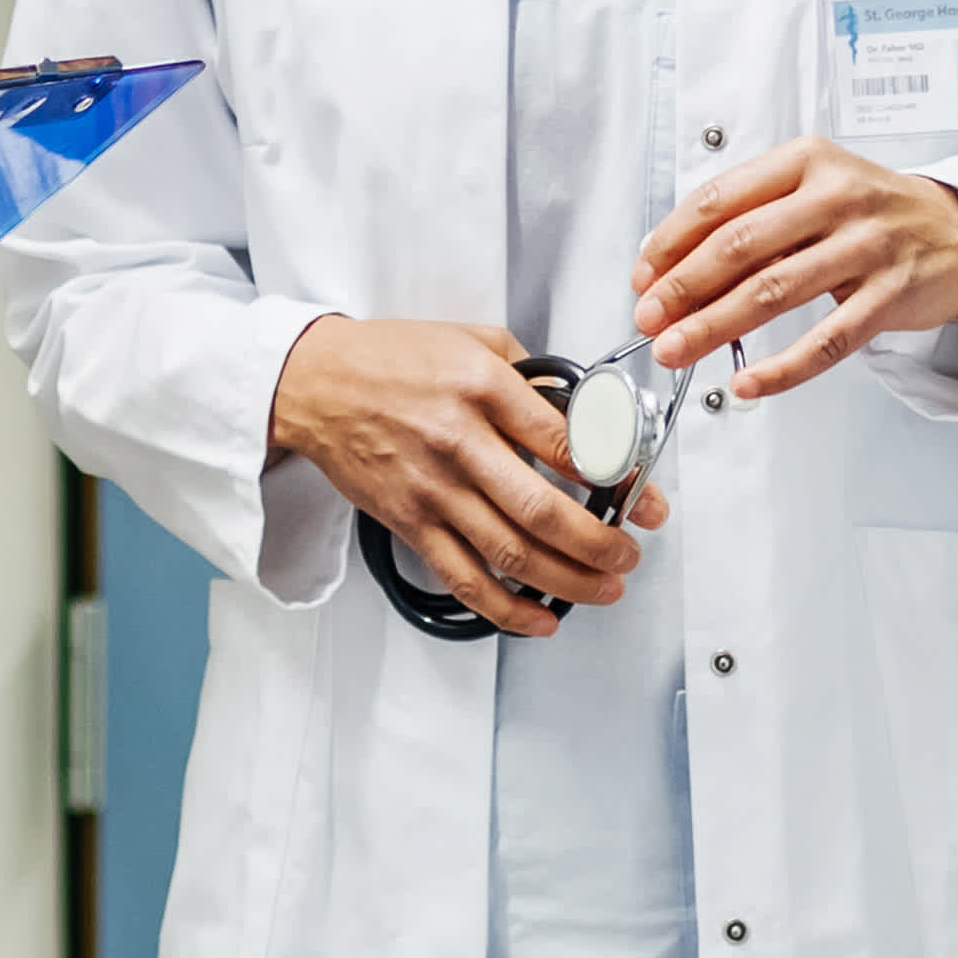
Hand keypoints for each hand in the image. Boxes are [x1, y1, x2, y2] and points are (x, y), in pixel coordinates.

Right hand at [267, 315, 665, 637]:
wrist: (314, 383)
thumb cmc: (390, 358)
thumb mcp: (472, 339)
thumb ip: (530, 373)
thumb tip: (583, 411)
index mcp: (484, 390)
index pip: (566, 442)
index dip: (617, 476)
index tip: (644, 496)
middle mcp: (460, 443)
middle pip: (543, 510)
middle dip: (601, 542)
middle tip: (629, 553)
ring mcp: (434, 490)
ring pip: (511, 554)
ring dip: (568, 581)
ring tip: (605, 587)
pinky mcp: (411, 523)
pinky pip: (464, 579)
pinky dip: (507, 609)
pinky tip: (540, 618)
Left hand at [630, 142, 957, 393]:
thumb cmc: (874, 212)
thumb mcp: (816, 186)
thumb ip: (754, 215)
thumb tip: (673, 266)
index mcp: (806, 161)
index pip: (721, 199)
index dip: (672, 241)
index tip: (643, 276)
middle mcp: (837, 196)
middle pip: (740, 245)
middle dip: (682, 287)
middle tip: (648, 319)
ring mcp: (867, 246)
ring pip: (774, 292)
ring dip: (715, 326)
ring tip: (677, 349)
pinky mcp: (891, 294)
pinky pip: (828, 340)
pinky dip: (783, 367)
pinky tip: (749, 382)